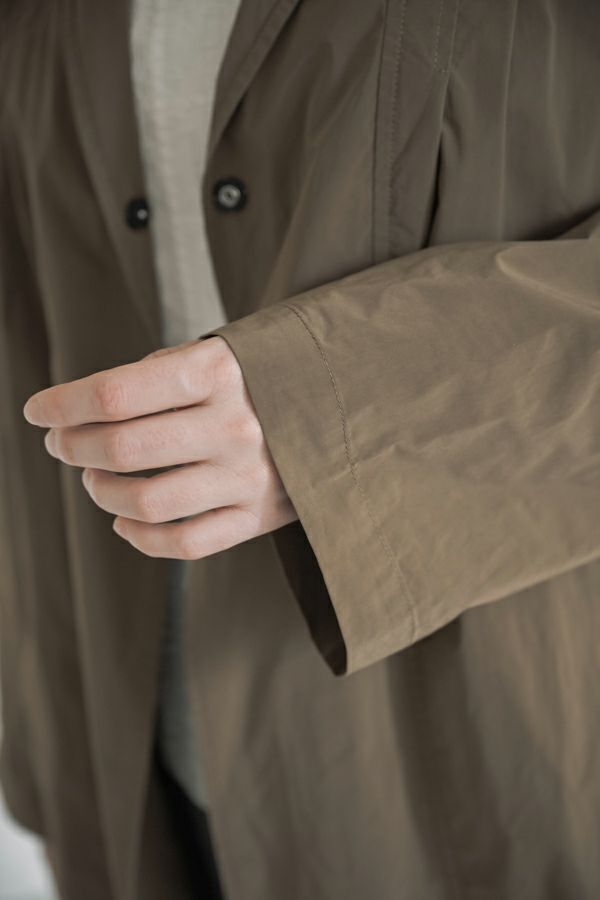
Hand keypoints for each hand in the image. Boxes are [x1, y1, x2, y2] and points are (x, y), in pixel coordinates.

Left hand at [23, 337, 297, 558]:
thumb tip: (83, 412)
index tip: (38, 411)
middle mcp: (236, 427)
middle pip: (121, 448)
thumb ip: (157, 375)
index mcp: (220, 373)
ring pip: (144, 502)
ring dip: (100, 492)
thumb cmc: (265, 376)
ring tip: (94, 477)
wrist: (351, 406)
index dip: (62, 404)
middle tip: (62, 442)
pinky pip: (183, 543)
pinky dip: (139, 537)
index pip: (116, 395)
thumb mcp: (219, 353)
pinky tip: (124, 519)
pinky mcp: (259, 517)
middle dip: (72, 445)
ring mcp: (249, 478)